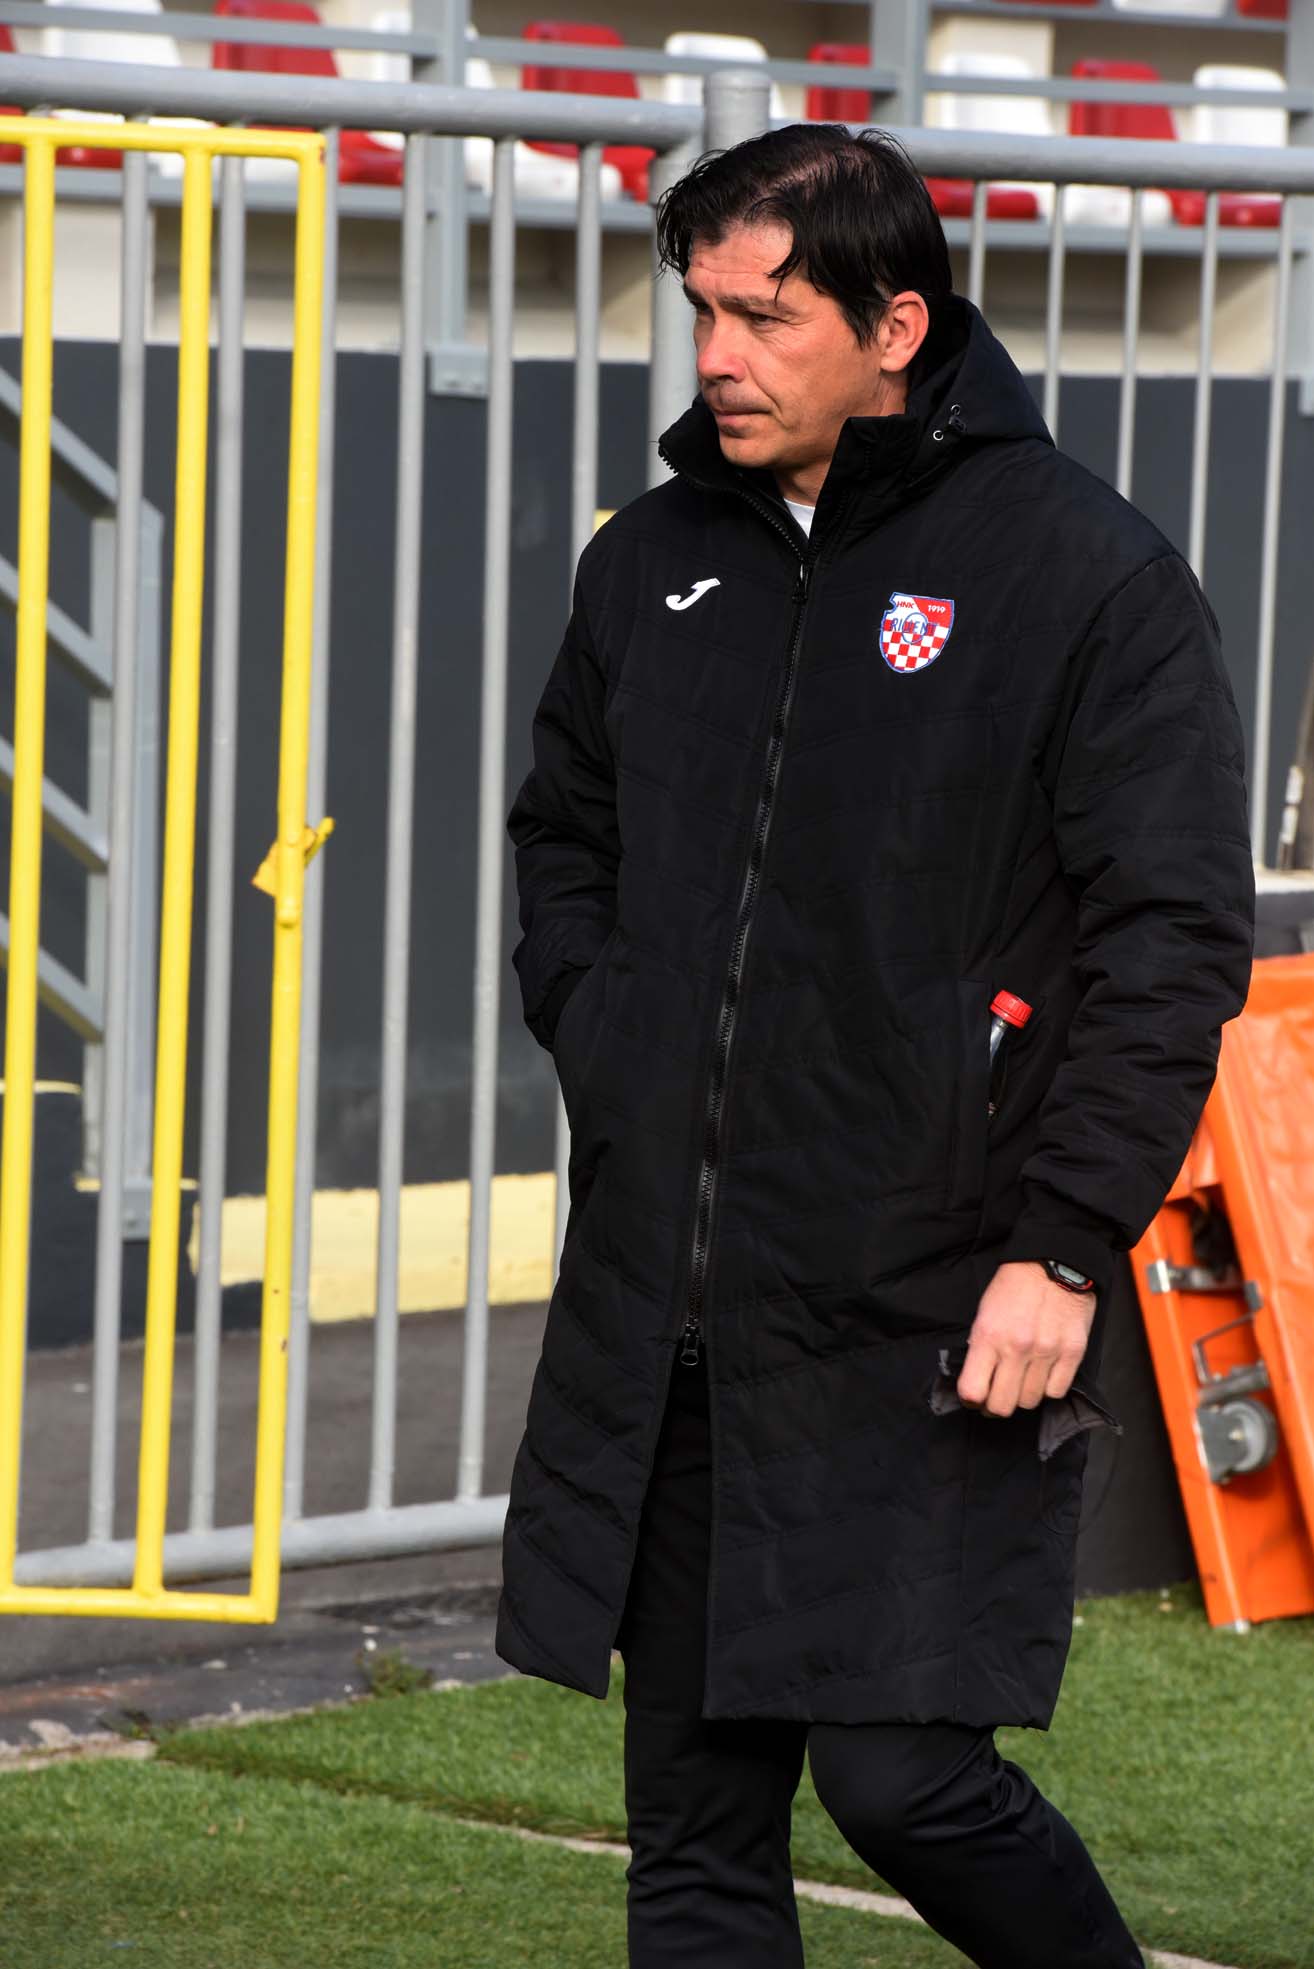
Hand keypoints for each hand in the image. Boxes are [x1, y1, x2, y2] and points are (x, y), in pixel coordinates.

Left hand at [956, 1261, 1096, 1418]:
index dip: (971, 1400)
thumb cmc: (1014, 1285)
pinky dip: (1048, 1387)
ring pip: (1030, 1401)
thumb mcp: (984, 1311)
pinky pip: (1057, 1391)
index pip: (973, 1391)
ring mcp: (1047, 1352)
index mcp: (989, 1336)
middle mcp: (1017, 1348)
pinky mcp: (1072, 1353)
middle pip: (1002, 1405)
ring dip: (1023, 1395)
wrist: (1053, 1261)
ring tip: (1022, 1379)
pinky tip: (1043, 1373)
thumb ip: (981, 1346)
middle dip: (995, 1406)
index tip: (975, 1397)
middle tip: (997, 1395)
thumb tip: (978, 1378)